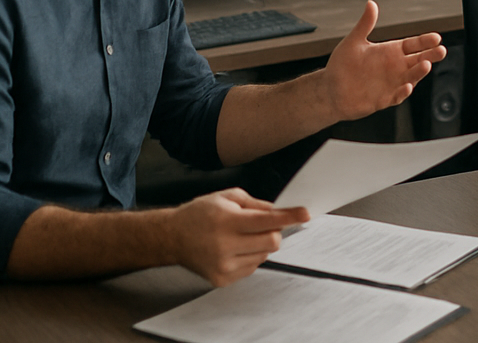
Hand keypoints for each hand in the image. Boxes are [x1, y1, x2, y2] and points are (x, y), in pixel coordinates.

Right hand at [173, 188, 308, 286]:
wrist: (172, 237)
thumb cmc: (200, 213)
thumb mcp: (227, 197)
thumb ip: (256, 204)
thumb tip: (279, 212)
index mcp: (226, 222)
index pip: (266, 220)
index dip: (288, 217)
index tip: (305, 214)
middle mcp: (224, 246)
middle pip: (272, 242)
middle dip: (274, 231)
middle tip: (261, 225)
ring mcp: (223, 266)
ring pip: (264, 256)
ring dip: (260, 245)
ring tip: (240, 237)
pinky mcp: (222, 280)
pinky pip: (252, 267)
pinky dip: (250, 256)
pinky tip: (233, 249)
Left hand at [323, 1, 446, 121]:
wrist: (331, 90)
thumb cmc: (341, 66)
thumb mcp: (353, 42)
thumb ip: (365, 24)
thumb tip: (371, 4)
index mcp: (389, 52)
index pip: (412, 45)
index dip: (424, 41)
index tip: (436, 37)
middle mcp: (394, 68)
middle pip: (418, 60)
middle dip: (430, 55)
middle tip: (441, 51)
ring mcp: (391, 84)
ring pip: (411, 78)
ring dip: (419, 73)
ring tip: (426, 65)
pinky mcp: (384, 99)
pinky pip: (397, 96)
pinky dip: (403, 92)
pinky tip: (406, 87)